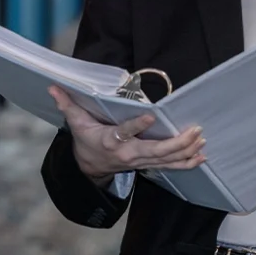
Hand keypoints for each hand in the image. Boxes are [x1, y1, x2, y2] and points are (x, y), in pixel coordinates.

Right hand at [48, 86, 206, 180]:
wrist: (90, 168)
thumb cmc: (87, 140)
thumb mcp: (75, 123)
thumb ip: (68, 104)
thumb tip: (53, 87)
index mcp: (111, 140)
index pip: (125, 133)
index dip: (137, 126)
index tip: (151, 116)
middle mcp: (128, 154)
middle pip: (156, 151)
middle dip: (177, 142)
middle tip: (194, 130)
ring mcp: (140, 162)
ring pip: (167, 160)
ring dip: (186, 151)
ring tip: (201, 140)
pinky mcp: (149, 165)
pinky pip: (171, 166)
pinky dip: (187, 163)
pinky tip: (202, 156)